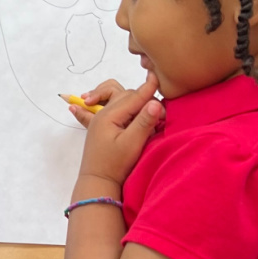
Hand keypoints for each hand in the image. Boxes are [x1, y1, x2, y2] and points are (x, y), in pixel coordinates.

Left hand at [73, 74, 162, 199]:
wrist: (97, 181)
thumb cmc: (114, 165)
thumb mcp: (131, 144)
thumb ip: (144, 123)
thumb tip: (156, 103)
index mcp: (109, 115)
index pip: (133, 97)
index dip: (148, 88)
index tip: (159, 77)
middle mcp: (104, 113)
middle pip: (127, 96)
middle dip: (144, 98)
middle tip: (161, 113)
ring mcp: (102, 119)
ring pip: (121, 100)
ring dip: (134, 100)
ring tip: (147, 110)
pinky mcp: (104, 126)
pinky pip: (116, 108)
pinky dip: (126, 107)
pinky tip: (131, 113)